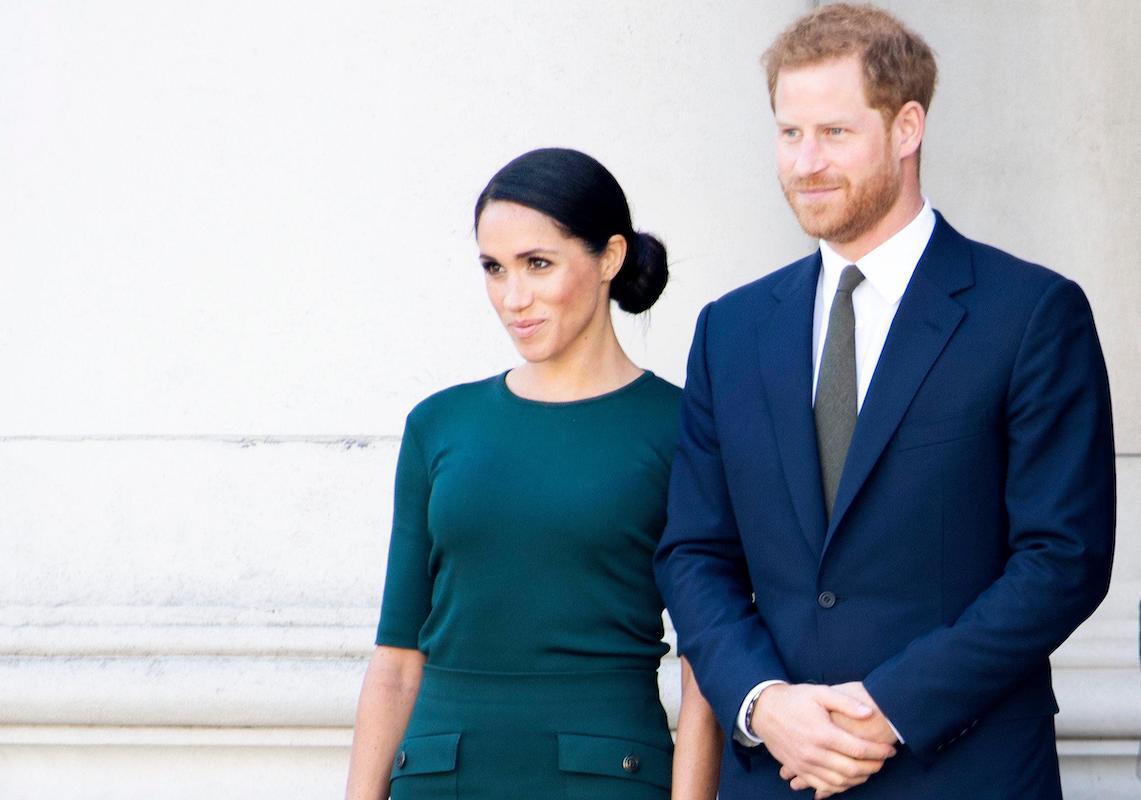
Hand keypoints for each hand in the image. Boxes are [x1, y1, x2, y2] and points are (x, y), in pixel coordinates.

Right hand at [752, 683, 895, 798]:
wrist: (764, 710)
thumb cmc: (794, 699)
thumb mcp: (820, 693)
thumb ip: (846, 703)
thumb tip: (869, 713)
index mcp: (822, 733)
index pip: (858, 750)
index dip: (878, 752)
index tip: (890, 749)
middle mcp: (814, 752)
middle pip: (852, 769)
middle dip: (873, 767)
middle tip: (883, 761)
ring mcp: (805, 764)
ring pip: (839, 781)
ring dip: (859, 779)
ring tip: (870, 769)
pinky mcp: (798, 769)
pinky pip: (822, 786)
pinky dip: (840, 787)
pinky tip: (849, 779)